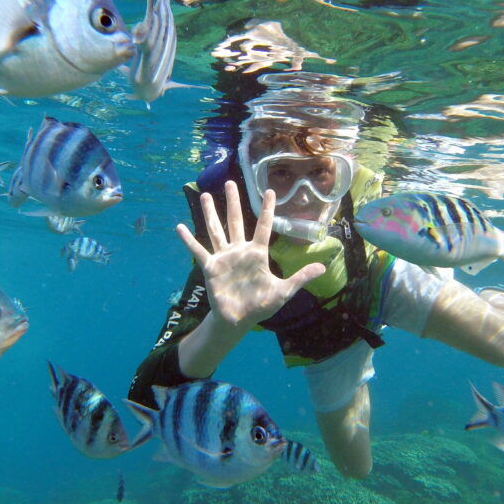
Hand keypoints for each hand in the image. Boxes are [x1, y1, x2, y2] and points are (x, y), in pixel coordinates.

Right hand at [176, 180, 325, 328]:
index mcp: (257, 253)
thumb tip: (323, 267)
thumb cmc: (260, 305)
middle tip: (230, 182)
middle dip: (233, 202)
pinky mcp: (211, 267)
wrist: (238, 320)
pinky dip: (189, 240)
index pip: (263, 226)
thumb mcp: (284, 291)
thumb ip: (300, 278)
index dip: (267, 209)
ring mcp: (224, 257)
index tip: (269, 190)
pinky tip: (180, 227)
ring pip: (216, 230)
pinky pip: (198, 251)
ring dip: (210, 213)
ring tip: (205, 194)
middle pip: (235, 221)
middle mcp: (239, 251)